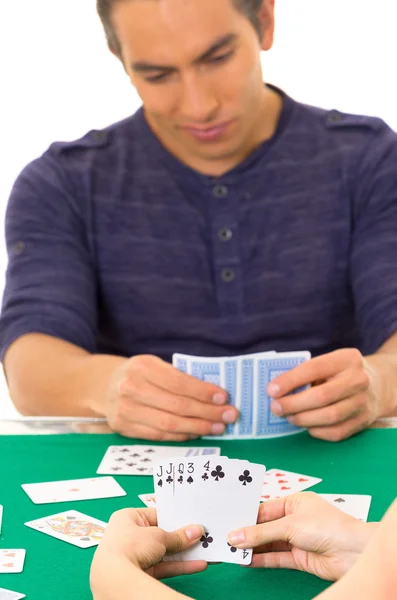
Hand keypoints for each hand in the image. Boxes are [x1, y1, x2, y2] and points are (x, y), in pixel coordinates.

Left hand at [91, 507, 206, 582]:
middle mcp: (128, 535)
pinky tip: (198, 564)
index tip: (190, 519)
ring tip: (204, 549)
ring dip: (184, 552)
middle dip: (181, 536)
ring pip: (164, 552)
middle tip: (201, 534)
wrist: (114, 578)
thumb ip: (178, 536)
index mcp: (127, 518)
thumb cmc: (130, 546)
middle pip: (160, 534)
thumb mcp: (158, 536)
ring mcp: (134, 555)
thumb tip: (196, 531)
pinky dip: (179, 565)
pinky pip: (163, 566)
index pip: (155, 514)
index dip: (173, 517)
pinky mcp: (140, 572)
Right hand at [105, 355, 237, 439]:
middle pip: (177, 406)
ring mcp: (125, 410)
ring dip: (198, 427)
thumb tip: (214, 394)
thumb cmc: (139, 374)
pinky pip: (159, 435)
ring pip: (169, 424)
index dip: (203, 392)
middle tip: (229, 416)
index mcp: (142, 367)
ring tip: (218, 427)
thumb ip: (178, 376)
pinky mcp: (124, 428)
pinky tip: (197, 432)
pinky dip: (181, 435)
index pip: (179, 382)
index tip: (224, 397)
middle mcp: (131, 388)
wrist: (104, 385)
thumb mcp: (155, 365)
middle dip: (207, 412)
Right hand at [227, 492, 376, 581]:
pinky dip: (261, 559)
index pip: (264, 508)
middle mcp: (294, 519)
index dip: (246, 516)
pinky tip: (245, 560)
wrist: (353, 552)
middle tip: (222, 536)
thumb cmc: (326, 526)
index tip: (226, 520)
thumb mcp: (289, 525)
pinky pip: (275, 558)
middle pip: (264, 526)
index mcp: (294, 502)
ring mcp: (296, 539)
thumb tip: (234, 536)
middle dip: (246, 532)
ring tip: (229, 550)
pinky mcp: (299, 558)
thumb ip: (261, 533)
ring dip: (251, 547)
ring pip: (268, 543)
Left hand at [267, 348, 388, 440]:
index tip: (271, 390)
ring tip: (289, 417)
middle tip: (275, 408)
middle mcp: (358, 380)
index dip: (290, 380)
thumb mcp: (329, 363)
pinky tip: (306, 426)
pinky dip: (317, 431)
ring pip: (329, 416)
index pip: (314, 368)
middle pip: (321, 396)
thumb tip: (276, 389)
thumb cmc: (340, 373)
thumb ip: (307, 373)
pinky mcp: (364, 421)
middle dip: (293, 404)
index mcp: (346, 359)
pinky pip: (336, 432)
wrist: (377, 384)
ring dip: (303, 419)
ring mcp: (363, 402)